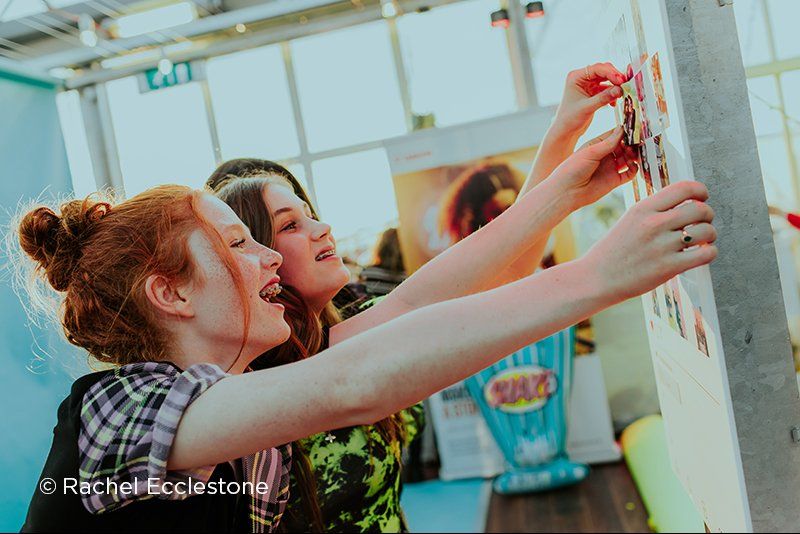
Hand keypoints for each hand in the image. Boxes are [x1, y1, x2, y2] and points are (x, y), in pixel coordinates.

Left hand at [547, 127, 637, 210]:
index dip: (625, 132)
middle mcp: (605, 156)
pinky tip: (633, 165)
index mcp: (597, 145)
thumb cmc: (572, 170)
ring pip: (629, 158)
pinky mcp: (614, 180)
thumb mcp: (590, 152)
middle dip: (631, 144)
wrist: (567, 192)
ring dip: (634, 155)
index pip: (615, 135)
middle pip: (624, 146)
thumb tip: (622, 129)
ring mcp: (610, 168)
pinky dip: (634, 168)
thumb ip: (608, 143)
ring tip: (634, 154)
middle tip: (637, 143)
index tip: (634, 129)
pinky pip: (629, 173)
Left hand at [552, 63, 627, 142]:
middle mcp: (581, 78)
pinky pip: (606, 88)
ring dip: (615, 86)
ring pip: (606, 79)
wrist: (566, 131)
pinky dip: (612, 94)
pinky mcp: (592, 92)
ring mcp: (587, 85)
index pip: (597, 69)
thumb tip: (620, 90)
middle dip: (615, 78)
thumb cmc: (569, 119)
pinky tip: (614, 103)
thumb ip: (603, 98)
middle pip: (603, 71)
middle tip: (625, 85)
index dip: (611, 73)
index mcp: (576, 77)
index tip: (622, 80)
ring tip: (621, 94)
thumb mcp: (587, 107)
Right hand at [585, 181, 716, 302]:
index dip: (700, 191)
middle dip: (707, 214)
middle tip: (703, 222)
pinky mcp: (668, 267)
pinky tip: (700, 254)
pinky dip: (709, 252)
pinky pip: (705, 254)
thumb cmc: (612, 251)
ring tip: (702, 240)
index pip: (684, 188)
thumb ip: (654, 211)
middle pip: (700, 208)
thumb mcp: (628, 220)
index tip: (702, 197)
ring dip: (710, 234)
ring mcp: (662, 246)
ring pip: (706, 231)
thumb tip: (685, 205)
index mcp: (643, 208)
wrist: (596, 278)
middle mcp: (653, 224)